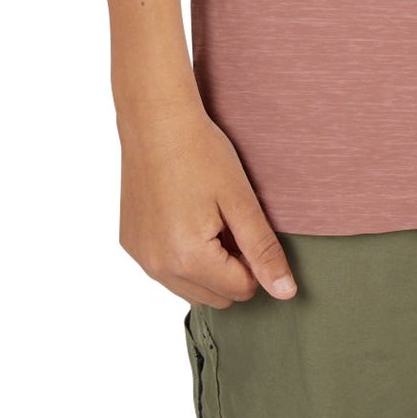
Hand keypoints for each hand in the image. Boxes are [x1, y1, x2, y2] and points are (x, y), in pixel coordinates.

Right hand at [117, 101, 297, 307]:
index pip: (242, 290)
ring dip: (205, 267)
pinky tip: (183, 216)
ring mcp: (141, 258)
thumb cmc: (201, 152)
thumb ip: (263, 250)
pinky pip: (164, 271)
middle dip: (230, 269)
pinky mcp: (130, 245)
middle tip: (228, 222)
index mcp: (189, 259)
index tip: (246, 224)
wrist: (155, 120)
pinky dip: (180, 257)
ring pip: (189, 289)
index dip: (254, 260)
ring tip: (207, 218)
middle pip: (215, 297)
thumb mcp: (240, 199)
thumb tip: (286, 294)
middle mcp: (159, 268)